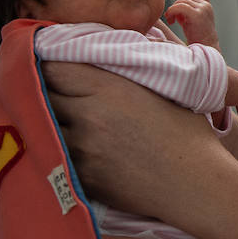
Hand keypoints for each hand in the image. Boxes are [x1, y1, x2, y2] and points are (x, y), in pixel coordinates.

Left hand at [42, 62, 221, 217]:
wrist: (196, 185)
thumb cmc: (187, 134)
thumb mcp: (161, 88)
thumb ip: (125, 70)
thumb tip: (105, 53)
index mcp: (108, 89)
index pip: (54, 67)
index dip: (48, 62)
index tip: (49, 62)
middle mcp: (88, 117)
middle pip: (42, 94)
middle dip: (42, 89)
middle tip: (47, 87)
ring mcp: (81, 150)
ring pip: (41, 126)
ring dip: (44, 119)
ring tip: (52, 116)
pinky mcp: (81, 177)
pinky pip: (54, 155)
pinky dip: (55, 147)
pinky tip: (66, 145)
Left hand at [165, 0, 218, 48]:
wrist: (205, 48)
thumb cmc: (197, 36)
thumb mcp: (193, 20)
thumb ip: (188, 10)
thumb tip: (175, 5)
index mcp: (206, 5)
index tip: (181, 12)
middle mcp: (206, 6)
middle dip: (176, 7)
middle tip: (172, 19)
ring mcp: (202, 9)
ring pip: (181, 2)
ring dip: (172, 10)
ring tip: (171, 21)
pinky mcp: (197, 15)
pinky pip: (180, 6)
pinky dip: (172, 11)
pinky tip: (171, 21)